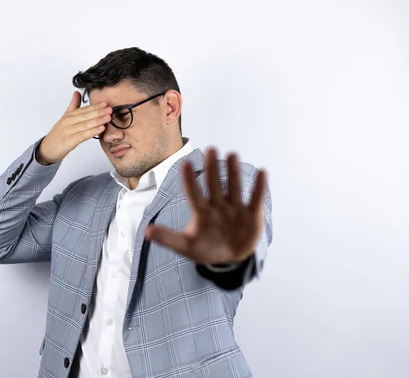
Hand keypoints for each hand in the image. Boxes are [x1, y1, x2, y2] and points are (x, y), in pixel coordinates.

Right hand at [36, 91, 112, 164]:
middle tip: (110, 109)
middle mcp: (68, 122)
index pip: (83, 109)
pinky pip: (83, 135)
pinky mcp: (69, 141)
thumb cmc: (58, 134)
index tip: (105, 103)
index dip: (95, 106)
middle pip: (85, 116)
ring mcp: (68, 131)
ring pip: (85, 124)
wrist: (47, 149)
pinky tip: (101, 129)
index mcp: (68, 116)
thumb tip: (77, 92)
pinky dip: (92, 132)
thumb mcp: (65, 118)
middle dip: (99, 112)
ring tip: (108, 118)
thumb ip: (73, 106)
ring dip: (97, 121)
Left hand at [145, 149, 266, 264]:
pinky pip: (255, 199)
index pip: (193, 193)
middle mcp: (217, 205)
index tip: (185, 163)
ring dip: (233, 172)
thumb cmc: (206, 248)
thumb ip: (168, 239)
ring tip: (232, 155)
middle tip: (211, 149)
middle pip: (214, 184)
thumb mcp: (186, 246)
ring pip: (233, 187)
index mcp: (201, 211)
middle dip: (212, 168)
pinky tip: (262, 172)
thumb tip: (146, 232)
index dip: (190, 180)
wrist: (230, 258)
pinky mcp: (251, 214)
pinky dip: (259, 188)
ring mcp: (235, 208)